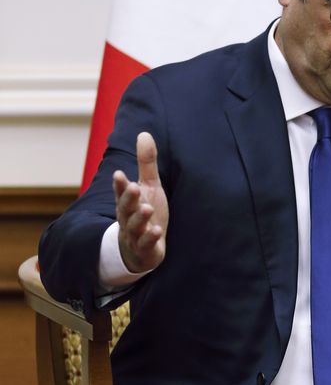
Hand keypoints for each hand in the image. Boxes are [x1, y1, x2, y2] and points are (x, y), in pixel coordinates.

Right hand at [113, 132, 168, 273]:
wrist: (141, 251)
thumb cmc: (145, 213)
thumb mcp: (149, 186)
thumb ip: (146, 163)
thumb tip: (144, 133)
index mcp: (128, 202)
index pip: (121, 192)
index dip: (119, 184)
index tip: (119, 174)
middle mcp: (128, 217)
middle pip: (125, 208)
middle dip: (128, 198)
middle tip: (133, 187)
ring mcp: (135, 234)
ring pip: (134, 227)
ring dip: (140, 218)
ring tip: (147, 209)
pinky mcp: (145, 249)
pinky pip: (145, 244)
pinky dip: (150, 238)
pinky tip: (157, 231)